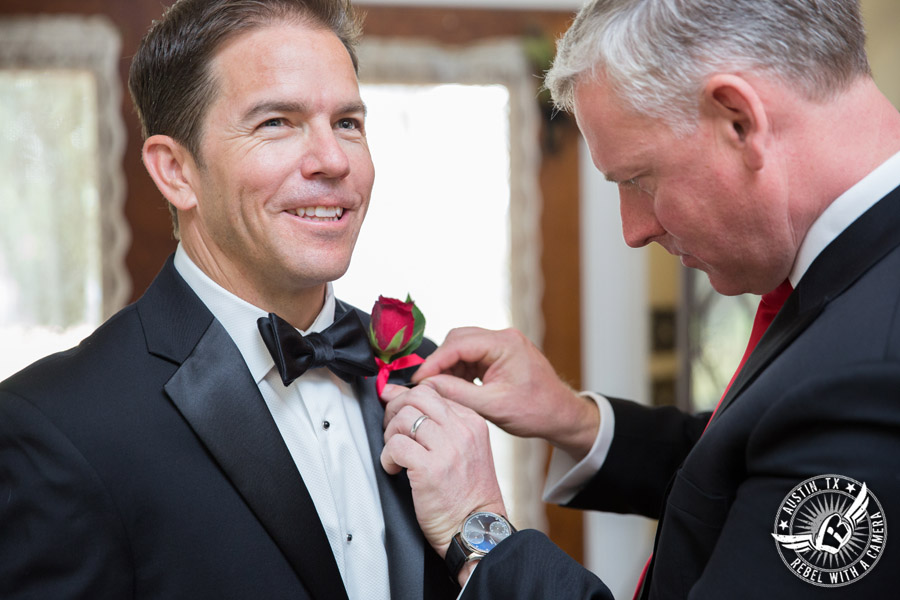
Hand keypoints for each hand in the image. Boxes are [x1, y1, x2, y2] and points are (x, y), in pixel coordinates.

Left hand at [380, 383, 505, 577]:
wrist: (477, 529)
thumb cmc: (468, 495)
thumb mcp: (466, 450)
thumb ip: (442, 425)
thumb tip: (400, 397)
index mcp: (472, 423)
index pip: (433, 392)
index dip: (407, 399)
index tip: (397, 412)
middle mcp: (462, 430)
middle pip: (417, 396)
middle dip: (395, 409)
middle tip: (391, 430)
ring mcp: (448, 448)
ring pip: (404, 417)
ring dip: (390, 435)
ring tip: (395, 454)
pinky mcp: (430, 468)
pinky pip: (396, 445)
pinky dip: (387, 457)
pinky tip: (395, 469)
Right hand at [412, 327, 599, 460]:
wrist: (561, 415)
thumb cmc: (536, 411)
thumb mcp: (493, 406)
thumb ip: (458, 393)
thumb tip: (427, 385)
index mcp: (505, 343)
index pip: (458, 345)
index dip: (434, 362)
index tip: (417, 380)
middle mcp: (503, 337)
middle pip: (458, 340)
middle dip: (439, 362)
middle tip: (425, 385)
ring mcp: (502, 344)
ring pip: (462, 348)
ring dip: (449, 367)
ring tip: (440, 390)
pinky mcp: (500, 355)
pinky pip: (471, 357)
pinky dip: (460, 371)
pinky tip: (455, 388)